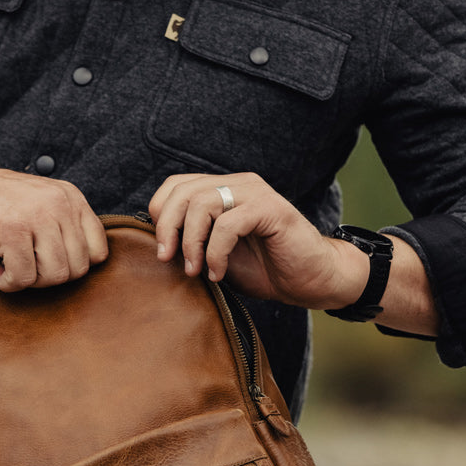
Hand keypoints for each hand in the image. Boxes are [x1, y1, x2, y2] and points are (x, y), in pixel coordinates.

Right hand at [0, 153, 108, 291]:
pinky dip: (8, 283)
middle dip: (49, 278)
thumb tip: (84, 268)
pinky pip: (24, 278)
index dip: (74, 267)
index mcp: (70, 197)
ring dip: (29, 282)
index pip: (99, 251)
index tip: (47, 263)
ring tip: (10, 268)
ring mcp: (36, 215)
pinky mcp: (11, 230)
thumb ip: (63, 226)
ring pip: (55, 276)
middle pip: (78, 269)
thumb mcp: (38, 203)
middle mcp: (58, 203)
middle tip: (25, 268)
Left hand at [148, 172, 366, 308]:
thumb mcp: (215, 255)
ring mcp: (255, 194)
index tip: (162, 249)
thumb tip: (155, 246)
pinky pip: (228, 224)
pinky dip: (215, 252)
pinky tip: (218, 272)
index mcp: (222, 190)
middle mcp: (237, 185)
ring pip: (203, 203)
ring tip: (195, 270)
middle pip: (183, 191)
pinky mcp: (271, 210)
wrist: (309, 281)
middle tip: (167, 259)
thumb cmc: (263, 269)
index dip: (160, 214)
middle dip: (167, 228)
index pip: (175, 185)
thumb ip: (190, 242)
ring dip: (191, 241)